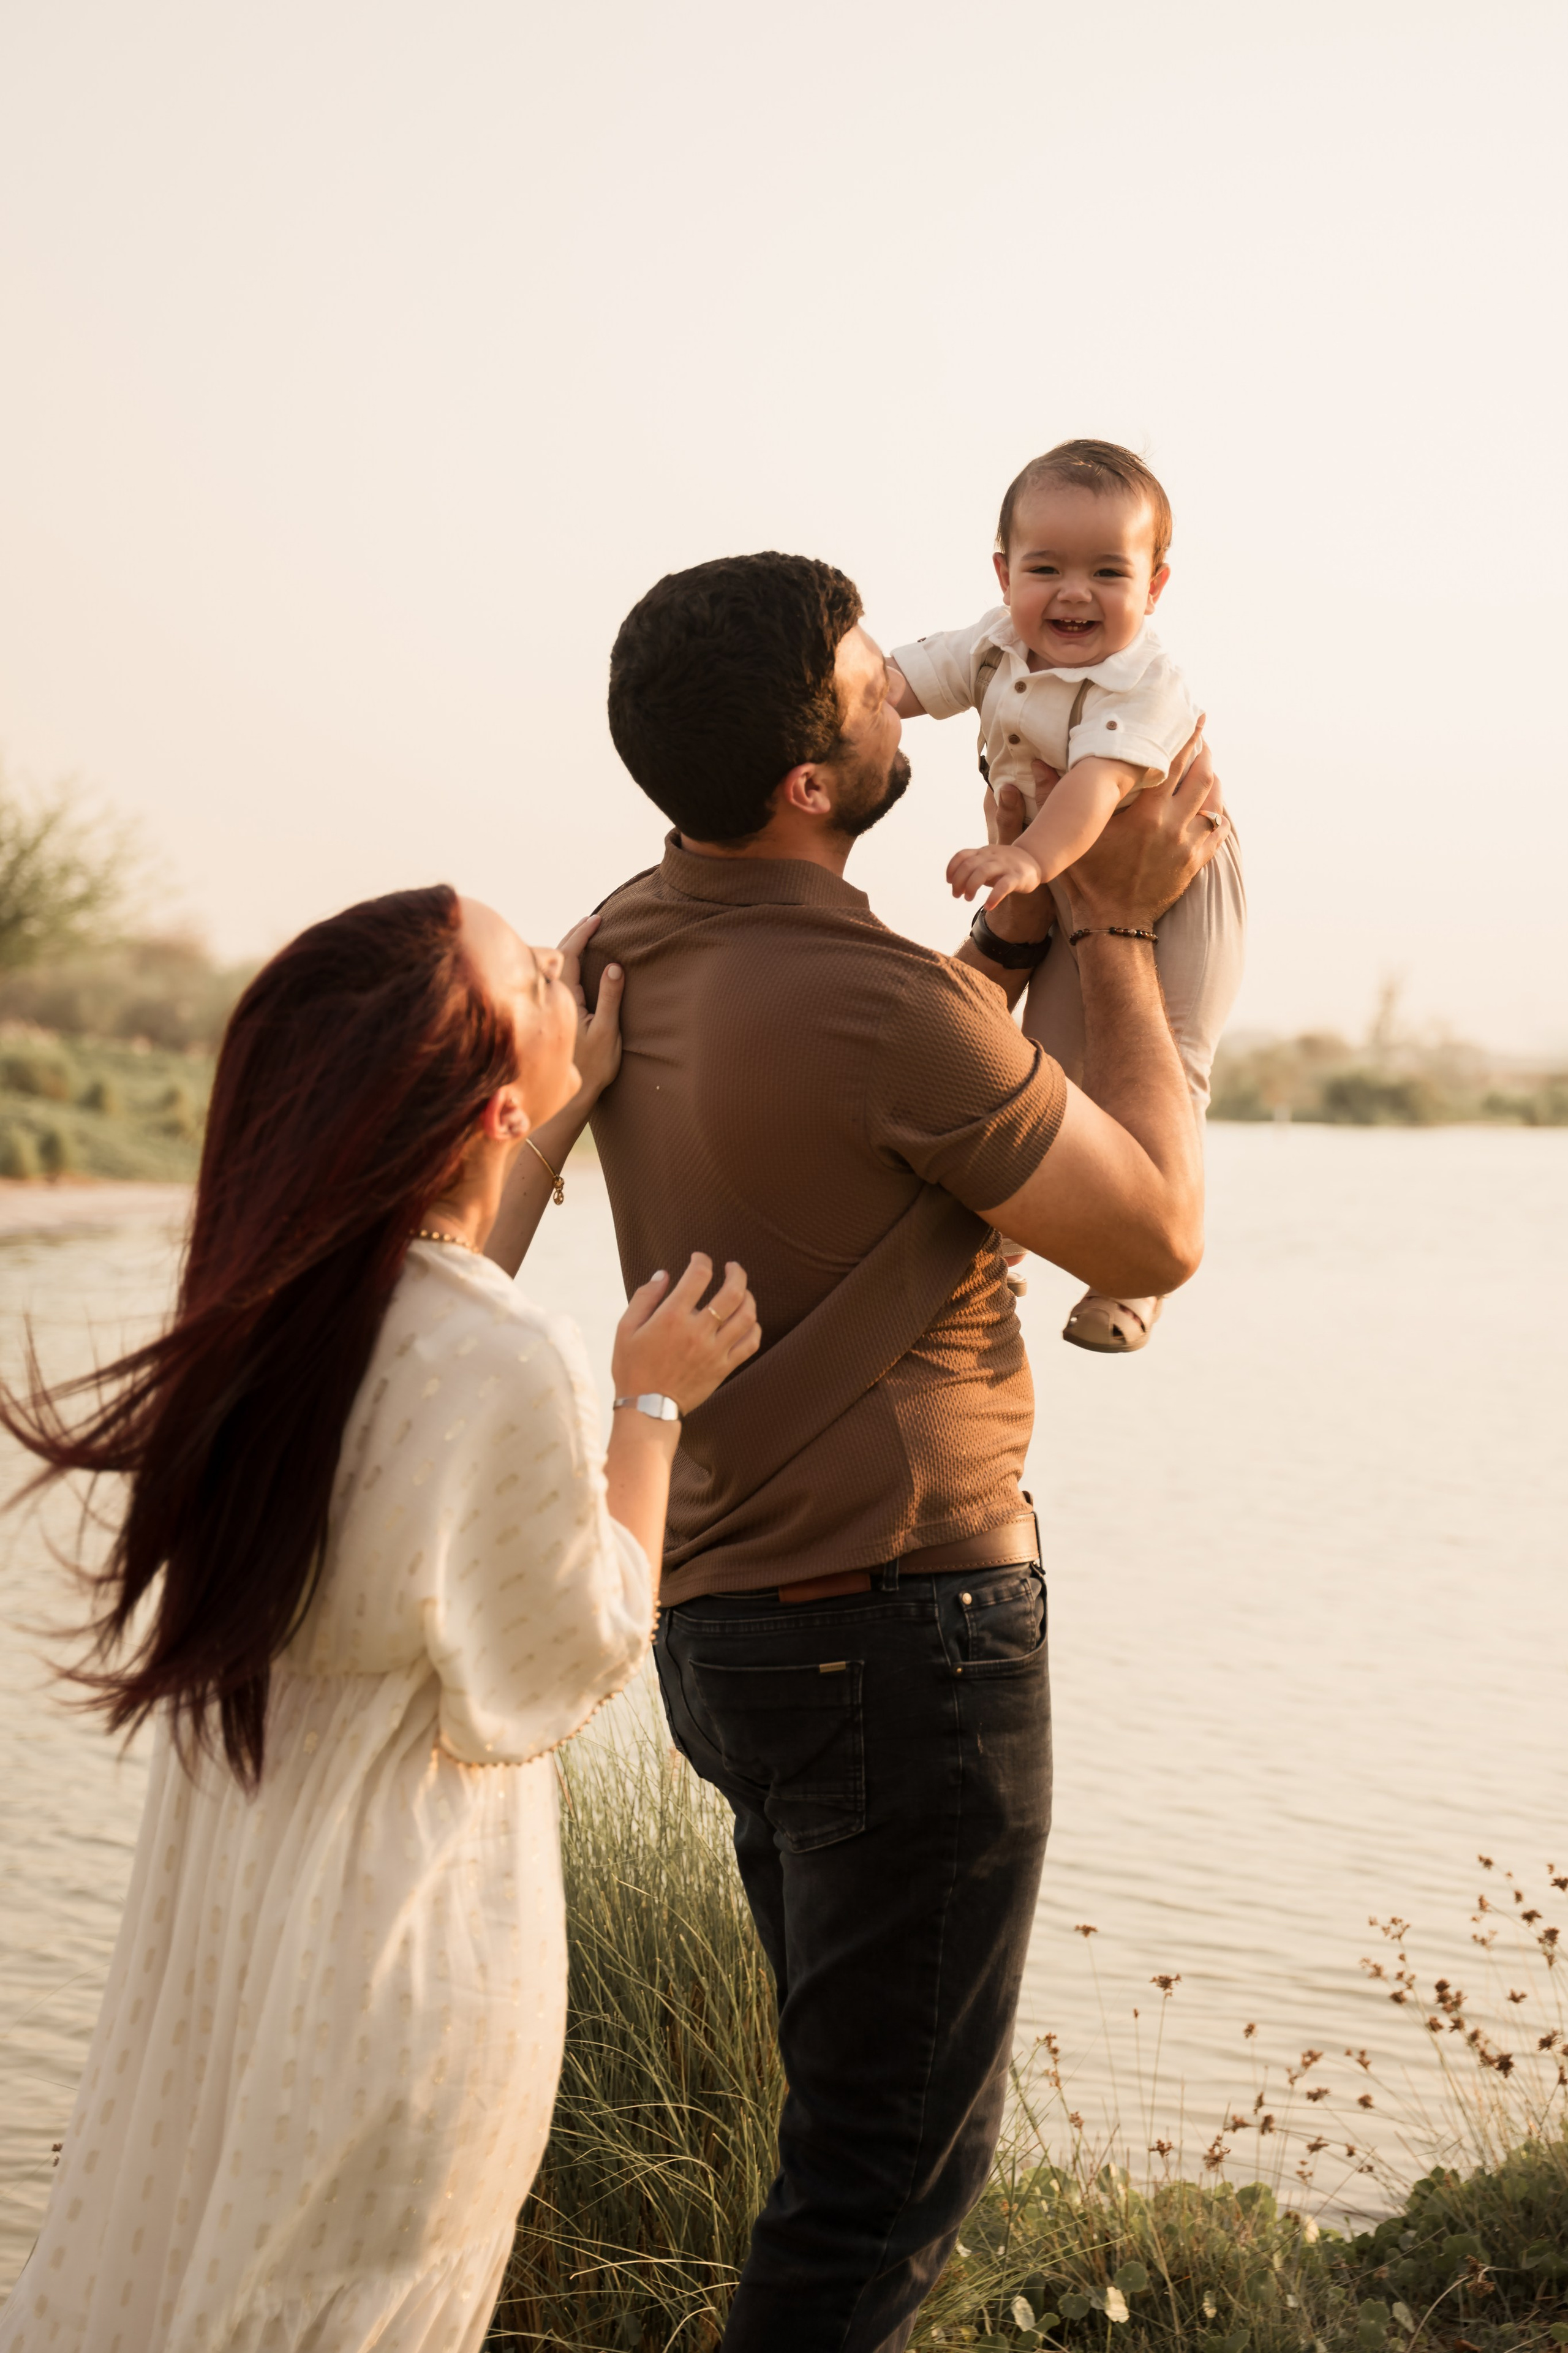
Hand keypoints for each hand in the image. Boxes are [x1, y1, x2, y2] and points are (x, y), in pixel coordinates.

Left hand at [557, 913, 622, 1103]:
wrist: (572, 1094)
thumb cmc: (593, 1066)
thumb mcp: (607, 1032)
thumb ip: (609, 998)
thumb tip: (613, 966)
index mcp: (563, 997)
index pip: (570, 954)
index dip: (583, 934)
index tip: (599, 920)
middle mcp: (552, 998)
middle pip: (559, 955)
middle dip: (575, 934)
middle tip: (593, 920)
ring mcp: (551, 1004)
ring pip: (556, 966)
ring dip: (569, 946)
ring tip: (585, 932)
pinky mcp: (554, 1012)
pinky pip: (557, 977)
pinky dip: (566, 962)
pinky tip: (575, 961)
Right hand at [612, 1253, 760, 1415]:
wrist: (646, 1408)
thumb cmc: (632, 1367)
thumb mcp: (626, 1329)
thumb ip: (644, 1298)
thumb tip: (664, 1275)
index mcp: (672, 1318)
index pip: (699, 1276)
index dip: (702, 1260)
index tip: (699, 1259)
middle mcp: (698, 1332)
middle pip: (732, 1292)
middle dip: (736, 1273)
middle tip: (733, 1267)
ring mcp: (714, 1351)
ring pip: (746, 1317)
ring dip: (748, 1297)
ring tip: (743, 1291)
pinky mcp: (723, 1368)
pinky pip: (750, 1344)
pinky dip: (754, 1328)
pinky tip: (748, 1321)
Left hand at [946, 840, 1045, 909]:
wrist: (1035, 860)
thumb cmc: (1005, 865)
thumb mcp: (988, 862)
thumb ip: (973, 870)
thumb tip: (955, 885)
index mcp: (983, 852)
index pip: (962, 855)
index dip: (952, 868)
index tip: (949, 881)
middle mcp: (992, 856)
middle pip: (969, 865)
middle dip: (958, 881)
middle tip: (957, 895)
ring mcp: (1005, 865)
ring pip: (983, 872)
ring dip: (971, 886)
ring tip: (968, 899)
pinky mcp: (1017, 876)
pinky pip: (1003, 886)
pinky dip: (993, 897)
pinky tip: (988, 907)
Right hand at [1053, 717, 1227, 934]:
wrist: (1113, 924)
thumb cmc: (1089, 880)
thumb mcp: (1072, 838)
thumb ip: (1055, 798)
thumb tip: (1038, 763)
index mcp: (1145, 816)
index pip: (1172, 765)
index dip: (1185, 738)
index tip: (1192, 718)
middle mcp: (1173, 828)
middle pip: (1201, 778)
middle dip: (1203, 751)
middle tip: (1200, 733)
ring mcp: (1188, 847)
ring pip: (1214, 803)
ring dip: (1212, 779)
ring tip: (1206, 763)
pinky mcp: (1195, 863)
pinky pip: (1217, 831)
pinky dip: (1218, 812)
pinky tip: (1212, 802)